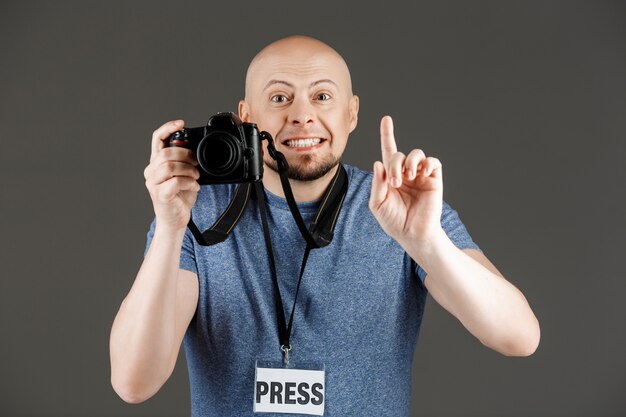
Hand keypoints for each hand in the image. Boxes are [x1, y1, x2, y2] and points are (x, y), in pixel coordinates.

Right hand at [143, 120, 200, 232]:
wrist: (175, 220)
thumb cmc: (179, 197)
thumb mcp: (184, 175)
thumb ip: (185, 161)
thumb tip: (196, 149)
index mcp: (156, 163)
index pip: (157, 139)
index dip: (167, 128)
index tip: (181, 123)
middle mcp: (151, 172)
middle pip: (165, 153)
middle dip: (186, 155)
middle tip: (196, 164)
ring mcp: (153, 184)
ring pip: (169, 166)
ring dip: (188, 169)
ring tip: (196, 177)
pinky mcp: (160, 195)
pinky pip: (175, 181)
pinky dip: (188, 182)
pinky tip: (194, 187)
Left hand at [369, 116, 443, 245]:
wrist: (412, 234)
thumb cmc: (394, 221)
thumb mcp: (377, 204)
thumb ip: (377, 183)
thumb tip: (378, 163)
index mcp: (390, 176)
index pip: (388, 151)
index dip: (387, 134)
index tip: (386, 119)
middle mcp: (405, 173)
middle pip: (399, 154)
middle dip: (395, 165)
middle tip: (395, 183)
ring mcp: (420, 175)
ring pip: (416, 153)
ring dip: (409, 162)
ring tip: (407, 177)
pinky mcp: (434, 180)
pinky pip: (433, 162)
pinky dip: (427, 163)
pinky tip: (421, 173)